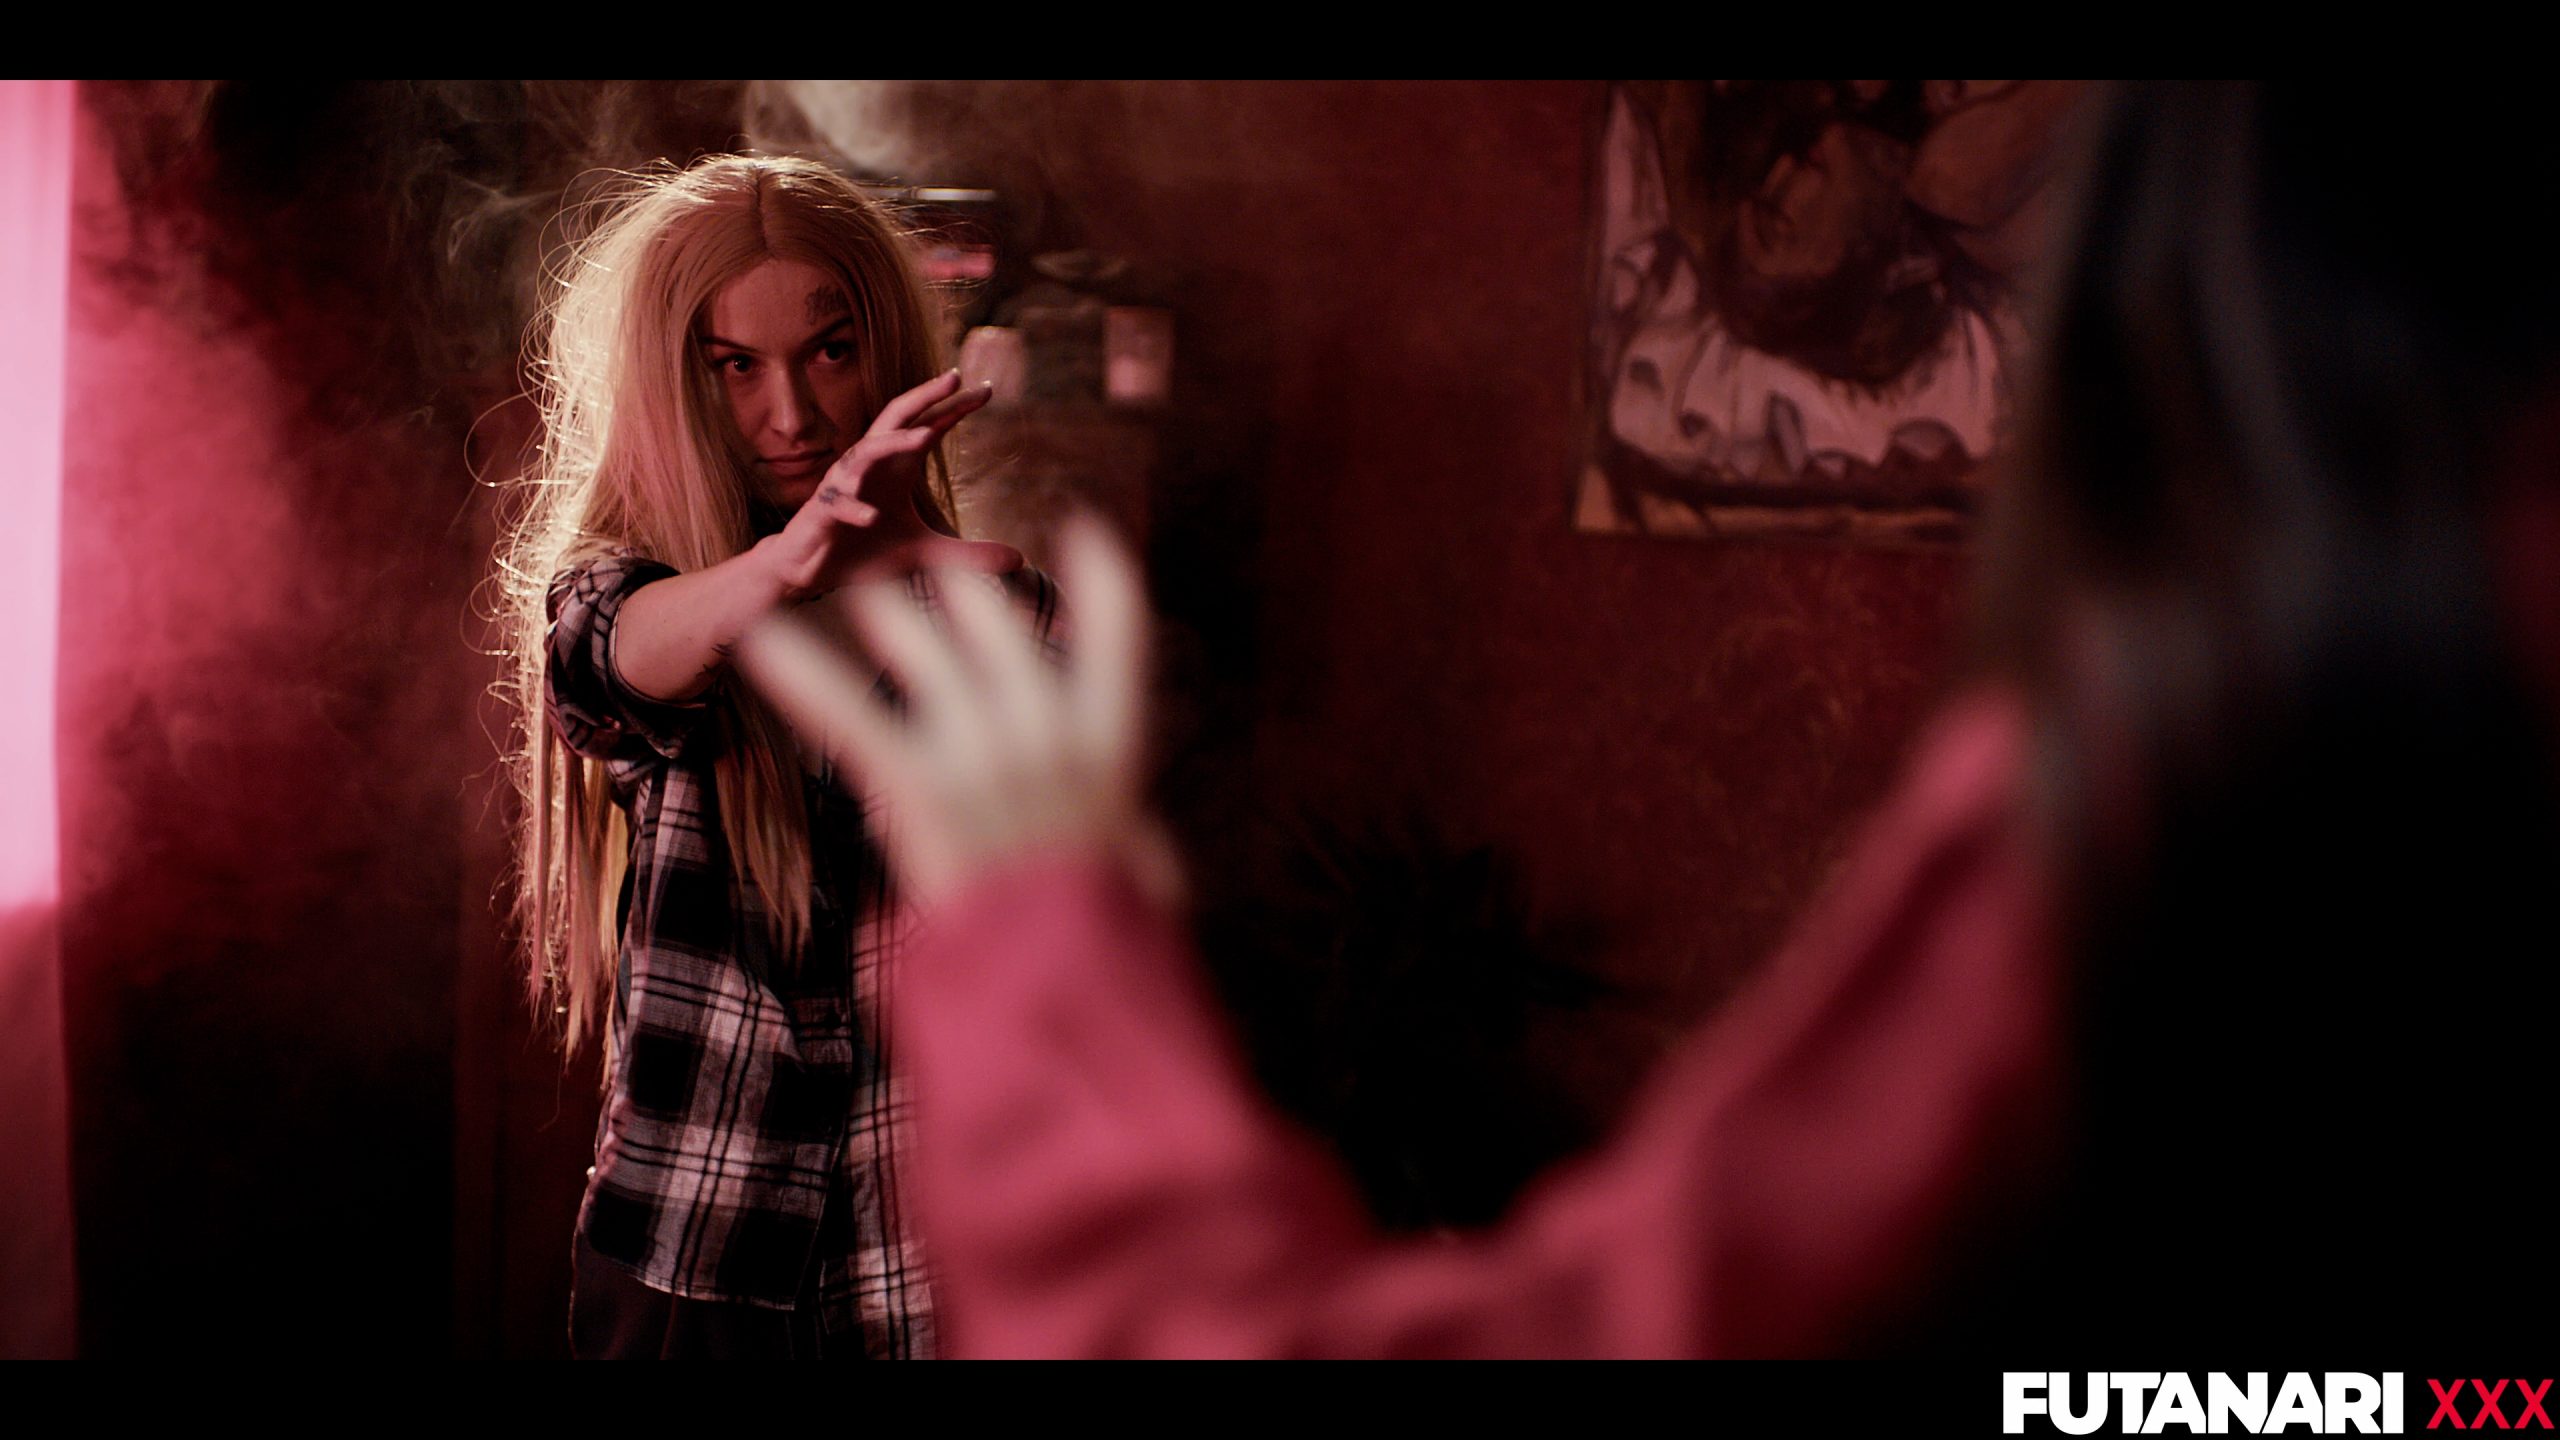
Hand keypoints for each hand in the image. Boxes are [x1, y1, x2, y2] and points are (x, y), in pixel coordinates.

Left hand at [735, 517, 1182, 911]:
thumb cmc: (1107, 938)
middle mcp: (1046, 731)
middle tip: (938, 579)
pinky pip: (848, 713)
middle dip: (964, 599)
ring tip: (862, 594)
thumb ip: (1137, 854)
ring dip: (888, 615)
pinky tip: (760, 642)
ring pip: (921, 648)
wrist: (1061, 977)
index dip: (1103, 578)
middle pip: (999, 628)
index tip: (1087, 531)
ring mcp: (979, 751)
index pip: (1119, 634)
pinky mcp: (915, 783)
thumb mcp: (1141, 888)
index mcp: (1109, 748)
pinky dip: (803, 674)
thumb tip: (1144, 855)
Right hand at [757, 369, 1018, 597]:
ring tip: (925, 438)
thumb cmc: (865, 548)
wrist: (814, 568)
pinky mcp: (823, 512)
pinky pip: (838, 504)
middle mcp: (870, 466)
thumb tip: (1020, 561)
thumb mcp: (924, 552)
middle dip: (924, 396)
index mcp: (896, 467)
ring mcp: (844, 485)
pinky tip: (872, 517)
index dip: (955, 408)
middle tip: (954, 378)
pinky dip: (855, 508)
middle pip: (896, 419)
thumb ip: (968, 554)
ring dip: (894, 443)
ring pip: (865, 452)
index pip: (929, 427)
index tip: (988, 390)